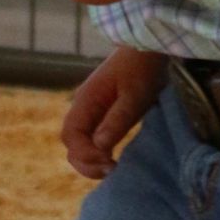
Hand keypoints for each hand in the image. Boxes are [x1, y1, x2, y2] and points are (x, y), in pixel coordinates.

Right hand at [61, 48, 168, 181]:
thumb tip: (100, 147)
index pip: (72, 135)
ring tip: (113, 168)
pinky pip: (90, 139)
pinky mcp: (101, 115)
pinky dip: (97, 153)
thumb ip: (117, 120)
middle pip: (71, 143)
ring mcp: (90, 112)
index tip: (109, 161)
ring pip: (79, 144)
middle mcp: (83, 108)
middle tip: (111, 169)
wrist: (148, 49)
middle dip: (86, 162)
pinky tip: (113, 159)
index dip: (85, 154)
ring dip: (90, 160)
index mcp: (86, 101)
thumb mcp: (135, 96)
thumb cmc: (143, 69)